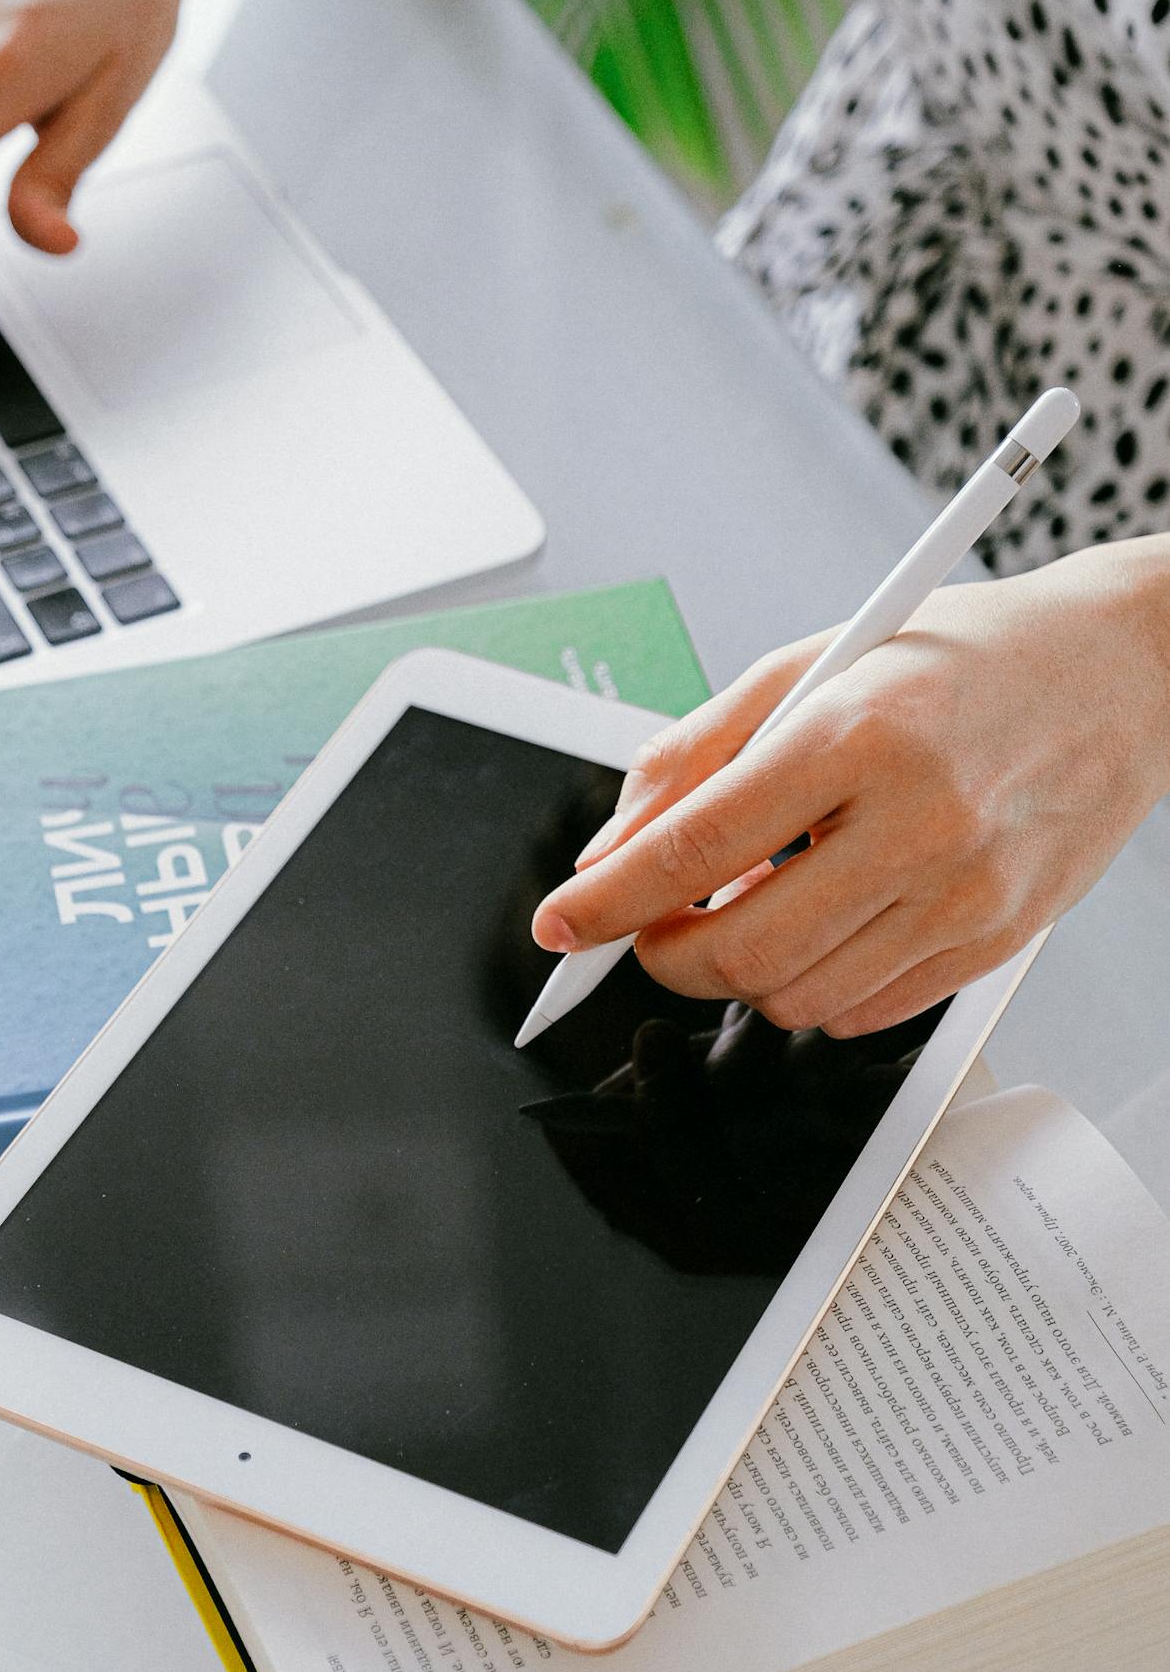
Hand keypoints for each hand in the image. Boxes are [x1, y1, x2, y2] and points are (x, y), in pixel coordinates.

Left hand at [531, 541, 1169, 1035]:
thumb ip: (695, 755)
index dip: (606, 901)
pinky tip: (821, 920)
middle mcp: (919, 822)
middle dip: (663, 954)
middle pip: (738, 950)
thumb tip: (612, 848)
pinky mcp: (998, 942)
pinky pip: (862, 1012)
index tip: (558, 924)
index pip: (695, 848)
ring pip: (794, 997)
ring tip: (752, 901)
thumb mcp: (810, 665)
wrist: (1124, 674)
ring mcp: (966, 894)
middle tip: (649, 924)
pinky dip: (811, 985)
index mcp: (859, 733)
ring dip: (739, 971)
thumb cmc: (961, 658)